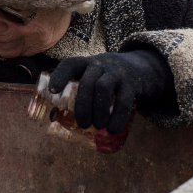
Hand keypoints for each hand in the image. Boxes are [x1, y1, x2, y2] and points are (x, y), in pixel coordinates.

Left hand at [48, 50, 173, 134]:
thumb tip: (57, 118)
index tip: (52, 91)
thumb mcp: (93, 74)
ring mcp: (117, 72)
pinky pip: (123, 100)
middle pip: (87, 82)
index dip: (59, 76)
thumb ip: (79, 88)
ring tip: (97, 126)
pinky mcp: (132, 83)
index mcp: (86, 63)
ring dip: (98, 110)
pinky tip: (112, 129)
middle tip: (82, 124)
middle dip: (82, 105)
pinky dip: (117, 117)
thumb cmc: (106, 76)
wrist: (140, 68)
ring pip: (103, 88)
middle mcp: (100, 64)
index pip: (70, 64)